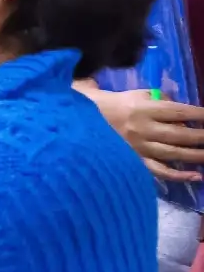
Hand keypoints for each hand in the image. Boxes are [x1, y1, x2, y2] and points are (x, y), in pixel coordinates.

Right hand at [87, 88, 203, 181]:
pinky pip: (158, 171)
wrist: (80, 122)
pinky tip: (195, 176)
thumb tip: (182, 113)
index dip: (199, 114)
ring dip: (196, 155)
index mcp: (144, 109)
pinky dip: (178, 175)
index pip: (178, 111)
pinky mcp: (134, 162)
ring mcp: (139, 148)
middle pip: (179, 134)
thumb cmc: (112, 105)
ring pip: (173, 153)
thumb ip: (160, 99)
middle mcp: (143, 129)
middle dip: (201, 136)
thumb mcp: (137, 95)